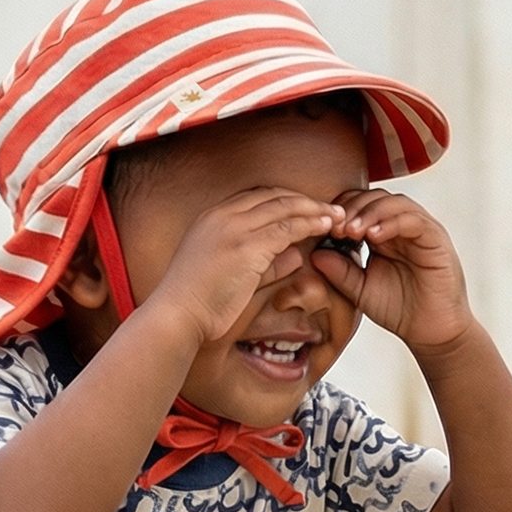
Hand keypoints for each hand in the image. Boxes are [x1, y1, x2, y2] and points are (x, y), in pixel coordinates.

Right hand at [148, 187, 339, 344]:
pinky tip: (325, 226)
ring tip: (335, 216)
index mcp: (212, 218)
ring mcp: (234, 228)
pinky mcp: (247, 246)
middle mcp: (223, 215)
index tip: (305, 209)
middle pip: (273, 195)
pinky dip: (309, 224)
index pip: (257, 197)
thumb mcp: (230, 277)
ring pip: (284, 206)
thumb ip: (263, 264)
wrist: (176, 316)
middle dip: (304, 200)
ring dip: (313, 209)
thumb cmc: (196, 305)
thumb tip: (294, 256)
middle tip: (329, 208)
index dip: (285, 201)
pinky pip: (287, 227)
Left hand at [311, 190, 474, 356]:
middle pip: (374, 198)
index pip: (359, 207)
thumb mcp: (360, 290)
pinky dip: (391, 223)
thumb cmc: (398, 310)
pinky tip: (373, 236)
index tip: (322, 229)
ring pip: (393, 202)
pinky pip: (413, 220)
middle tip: (334, 227)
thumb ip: (339, 272)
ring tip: (350, 230)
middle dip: (351, 209)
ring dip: (369, 213)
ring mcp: (419, 229)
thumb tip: (314, 253)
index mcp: (381, 234)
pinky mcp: (435, 237)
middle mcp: (400, 226)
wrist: (431, 331)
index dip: (340, 213)